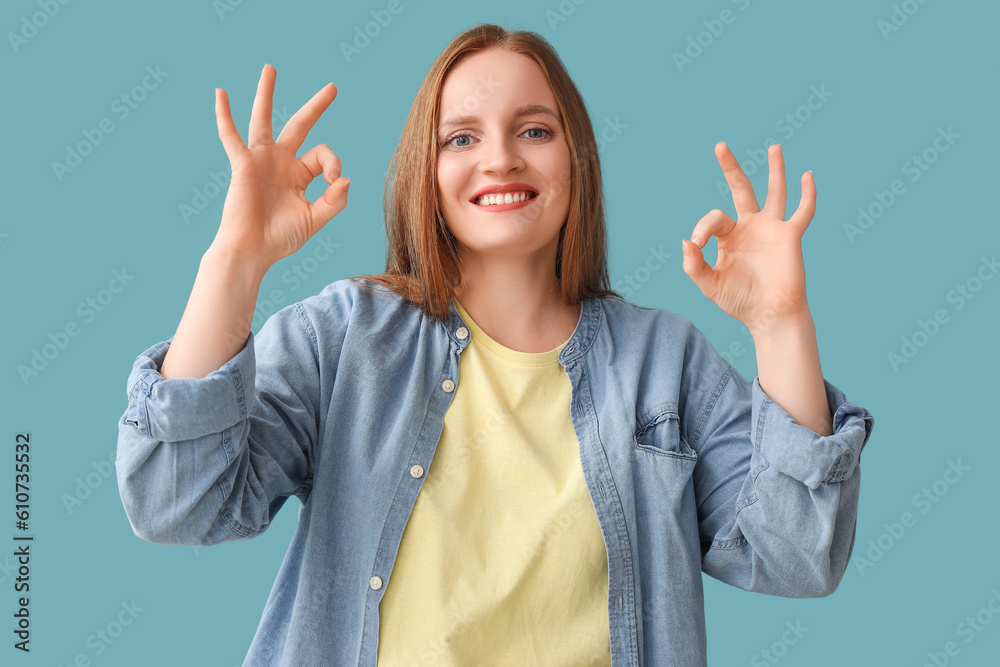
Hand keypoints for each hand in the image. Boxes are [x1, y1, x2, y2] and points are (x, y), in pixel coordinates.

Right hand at [212, 64, 349, 272]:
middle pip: (300, 125)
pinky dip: (224, 115)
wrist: (252, 250)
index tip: (333, 181)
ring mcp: (260, 160)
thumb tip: (345, 177)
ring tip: (271, 69)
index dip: (333, 163)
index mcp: (300, 174)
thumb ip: (334, 200)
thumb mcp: (315, 219)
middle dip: (316, 106)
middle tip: (333, 87)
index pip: (323, 155)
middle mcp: (281, 162)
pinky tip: (220, 93)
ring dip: (267, 94)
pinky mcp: (242, 164)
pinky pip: (230, 136)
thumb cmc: (280, 238)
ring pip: (263, 119)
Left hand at [682, 142, 814, 334]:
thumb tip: (686, 242)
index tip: (697, 245)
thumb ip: (694, 266)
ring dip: (775, 170)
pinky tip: (807, 176)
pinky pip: (803, 211)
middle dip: (730, 167)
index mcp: (728, 236)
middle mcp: (750, 226)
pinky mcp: (790, 236)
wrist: (768, 315)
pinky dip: (807, 194)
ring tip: (773, 148)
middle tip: (719, 145)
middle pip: (741, 189)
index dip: (701, 228)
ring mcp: (771, 228)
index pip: (713, 218)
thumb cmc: (740, 301)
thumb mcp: (710, 285)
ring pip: (774, 192)